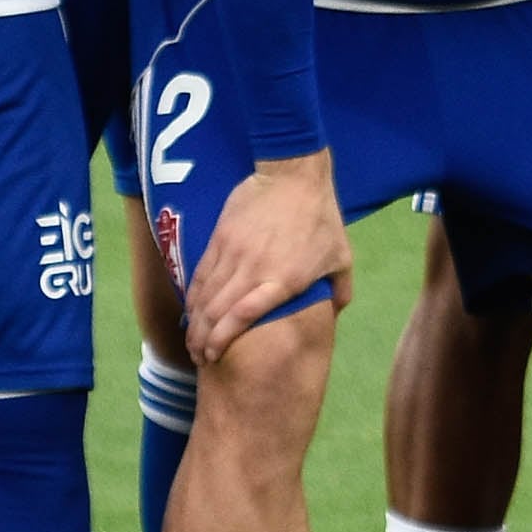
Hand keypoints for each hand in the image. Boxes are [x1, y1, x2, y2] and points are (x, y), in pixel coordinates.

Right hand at [186, 147, 350, 358]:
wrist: (293, 174)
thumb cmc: (321, 218)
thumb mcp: (341, 258)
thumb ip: (339, 291)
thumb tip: (333, 316)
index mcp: (283, 280)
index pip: (242, 316)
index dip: (222, 340)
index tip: (213, 356)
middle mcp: (253, 269)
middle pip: (216, 311)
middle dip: (202, 339)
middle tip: (198, 357)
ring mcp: (233, 253)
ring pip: (204, 294)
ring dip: (194, 322)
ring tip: (192, 341)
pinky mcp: (220, 237)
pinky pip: (201, 273)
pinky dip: (193, 295)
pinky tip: (191, 311)